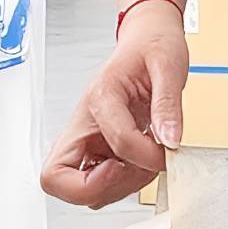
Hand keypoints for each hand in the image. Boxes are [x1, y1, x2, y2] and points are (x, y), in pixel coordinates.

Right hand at [40, 3, 188, 208]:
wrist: (148, 38)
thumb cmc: (153, 46)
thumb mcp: (169, 65)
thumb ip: (168, 104)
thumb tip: (170, 141)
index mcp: (100, 96)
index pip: (113, 141)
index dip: (142, 156)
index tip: (164, 153)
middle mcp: (84, 122)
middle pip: (57, 178)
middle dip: (101, 187)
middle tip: (138, 170)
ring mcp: (87, 139)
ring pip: (80, 189)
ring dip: (118, 188)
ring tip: (149, 161)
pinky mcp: (97, 150)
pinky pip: (97, 185)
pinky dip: (121, 185)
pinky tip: (144, 162)